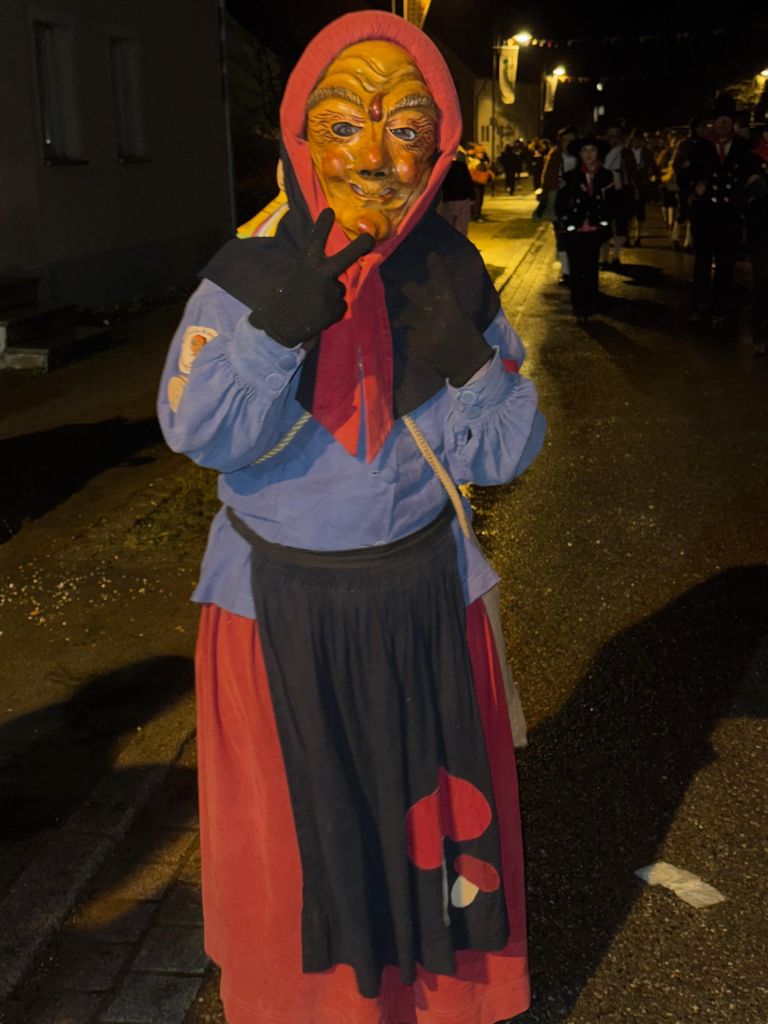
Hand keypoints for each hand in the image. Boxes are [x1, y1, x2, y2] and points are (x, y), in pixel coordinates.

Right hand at [249, 209, 373, 345]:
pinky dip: (332, 310)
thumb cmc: (286, 298)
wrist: (279, 324)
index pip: (316, 240)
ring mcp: (330, 292)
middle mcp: (321, 275)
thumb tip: (337, 276)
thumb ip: (314, 272)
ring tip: (314, 303)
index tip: (330, 211)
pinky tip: (318, 313)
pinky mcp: (335, 309)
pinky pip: (340, 306)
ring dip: (331, 295)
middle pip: (345, 258)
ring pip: (340, 289)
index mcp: (306, 264)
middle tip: (369, 238)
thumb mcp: (296, 277)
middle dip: (359, 247)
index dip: (323, 225)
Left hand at [393, 253, 492, 386]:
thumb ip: (448, 305)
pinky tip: (423, 338)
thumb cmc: (470, 340)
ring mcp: (424, 331)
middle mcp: (435, 317)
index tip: (431, 256)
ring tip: (418, 319)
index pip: (442, 283)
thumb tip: (435, 292)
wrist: (468, 366)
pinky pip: (410, 332)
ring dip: (411, 315)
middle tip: (404, 283)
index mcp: (452, 308)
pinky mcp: (417, 344)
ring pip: (409, 315)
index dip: (436, 268)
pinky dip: (414, 333)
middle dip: (408, 287)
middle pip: (415, 295)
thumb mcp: (463, 317)